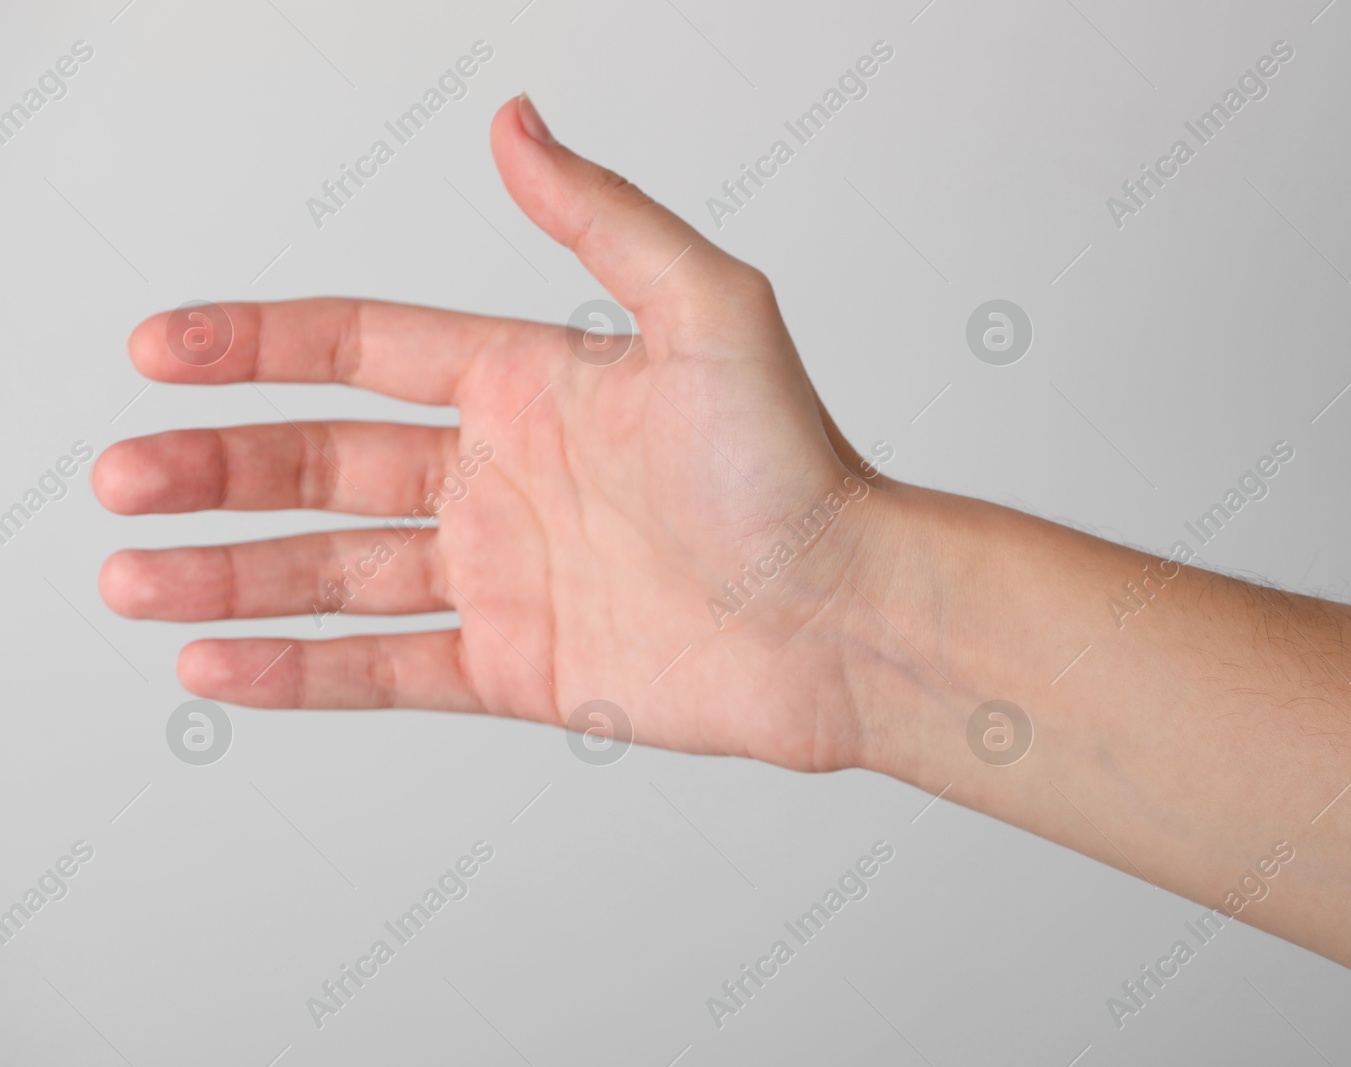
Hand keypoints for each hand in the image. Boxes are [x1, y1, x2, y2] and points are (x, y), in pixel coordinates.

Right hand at [94, 95, 902, 772]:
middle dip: (218, 467)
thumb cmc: (797, 467)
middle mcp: (504, 475)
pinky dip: (300, 670)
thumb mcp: (707, 312)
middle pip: (323, 462)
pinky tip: (217, 663)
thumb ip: (599, 220)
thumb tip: (514, 121)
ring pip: (335, 572)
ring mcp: (505, 575)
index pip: (361, 349)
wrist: (845, 616)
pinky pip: (386, 668)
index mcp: (529, 382)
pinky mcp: (520, 666)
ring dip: (232, 576)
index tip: (157, 349)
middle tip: (125, 481)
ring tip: (132, 578)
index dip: (255, 347)